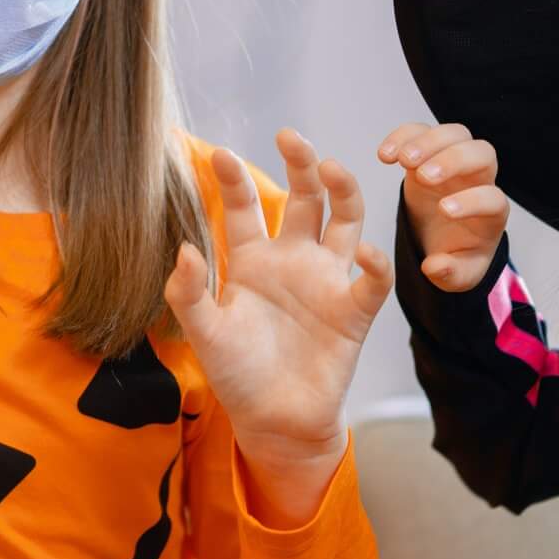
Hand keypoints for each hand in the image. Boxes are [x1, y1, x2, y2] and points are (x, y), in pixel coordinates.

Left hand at [163, 131, 391, 524]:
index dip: (234, 181)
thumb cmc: (237, 374)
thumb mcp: (204, 332)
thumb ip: (188, 293)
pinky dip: (375, 264)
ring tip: (333, 168)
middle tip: (290, 136)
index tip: (219, 155)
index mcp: (252, 260)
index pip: (244, 208)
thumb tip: (183, 248)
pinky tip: (367, 252)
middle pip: (303, 198)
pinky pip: (371, 281)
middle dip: (300, 164)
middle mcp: (293, 260)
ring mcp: (325, 281)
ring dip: (343, 193)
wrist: (273, 422)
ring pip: (343, 222)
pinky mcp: (353, 311)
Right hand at [378, 121, 506, 291]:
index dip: (472, 201)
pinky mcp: (429, 152)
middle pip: (481, 153)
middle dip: (453, 160)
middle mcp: (478, 180)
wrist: (440, 237)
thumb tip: (435, 266)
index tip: (444, 211)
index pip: (492, 197)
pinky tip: (385, 155)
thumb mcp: (457, 276)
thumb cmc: (455, 255)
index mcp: (491, 212)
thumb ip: (450, 274)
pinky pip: (422, 131)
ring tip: (402, 160)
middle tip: (423, 177)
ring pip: (454, 134)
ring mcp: (455, 161)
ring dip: (428, 142)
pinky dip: (404, 136)